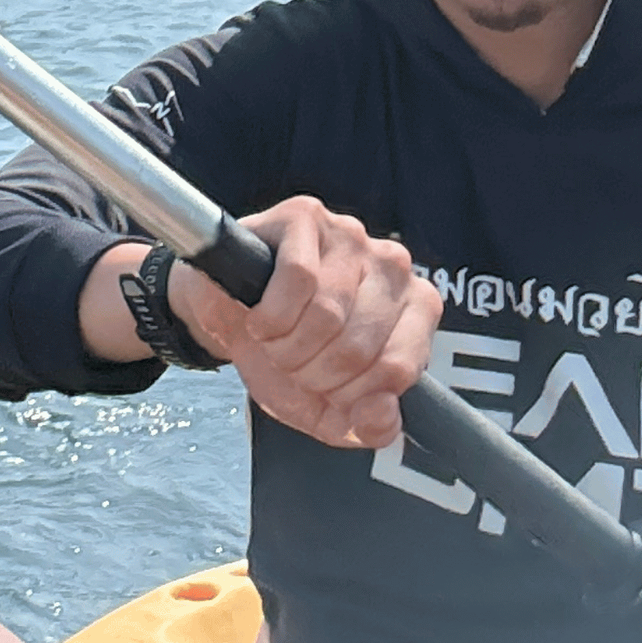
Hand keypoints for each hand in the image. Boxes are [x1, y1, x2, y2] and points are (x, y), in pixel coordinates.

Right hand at [80, 204, 437, 447]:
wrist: (226, 317)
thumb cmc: (285, 355)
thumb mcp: (326, 409)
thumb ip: (366, 426)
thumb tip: (382, 415)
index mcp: (415, 311)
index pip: (399, 369)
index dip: (349, 394)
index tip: (324, 390)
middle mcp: (394, 266)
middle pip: (359, 346)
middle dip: (311, 372)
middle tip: (289, 363)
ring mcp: (351, 236)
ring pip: (327, 313)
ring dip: (285, 344)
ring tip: (274, 339)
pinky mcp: (307, 216)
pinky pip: (298, 279)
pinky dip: (270, 314)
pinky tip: (261, 315)